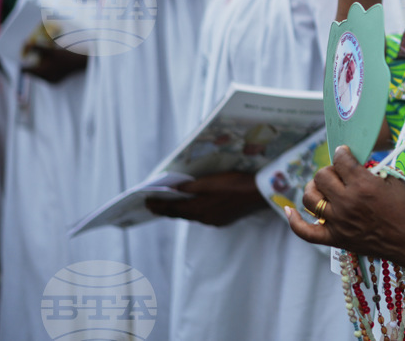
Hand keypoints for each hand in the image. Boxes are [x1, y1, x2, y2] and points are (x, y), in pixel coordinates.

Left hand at [21, 44, 86, 82]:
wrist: (80, 63)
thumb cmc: (66, 56)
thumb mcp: (50, 50)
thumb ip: (37, 48)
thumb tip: (26, 44)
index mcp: (42, 73)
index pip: (25, 70)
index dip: (23, 63)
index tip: (24, 58)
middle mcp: (45, 79)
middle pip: (32, 73)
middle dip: (32, 65)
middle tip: (36, 57)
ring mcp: (51, 82)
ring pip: (39, 75)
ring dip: (39, 68)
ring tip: (46, 60)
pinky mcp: (55, 82)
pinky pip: (46, 77)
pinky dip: (46, 71)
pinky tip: (52, 65)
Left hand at [145, 172, 266, 226]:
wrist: (259, 194)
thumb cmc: (233, 184)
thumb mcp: (209, 182)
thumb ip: (190, 187)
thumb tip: (174, 190)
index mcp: (198, 209)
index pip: (172, 209)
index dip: (158, 206)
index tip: (146, 204)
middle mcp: (204, 219)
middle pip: (181, 214)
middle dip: (166, 209)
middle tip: (153, 205)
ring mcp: (215, 221)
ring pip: (193, 216)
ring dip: (181, 210)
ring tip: (172, 205)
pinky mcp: (224, 220)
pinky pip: (204, 216)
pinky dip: (195, 211)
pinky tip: (196, 206)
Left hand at [286, 145, 404, 270]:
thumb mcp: (393, 181)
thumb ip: (371, 171)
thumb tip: (355, 164)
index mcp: (363, 185)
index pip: (341, 159)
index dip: (343, 153)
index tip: (345, 153)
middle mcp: (347, 203)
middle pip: (322, 176)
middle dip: (331, 169)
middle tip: (340, 173)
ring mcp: (338, 222)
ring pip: (311, 198)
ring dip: (315, 188)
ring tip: (325, 188)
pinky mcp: (335, 238)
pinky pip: (306, 231)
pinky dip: (294, 221)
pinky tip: (288, 210)